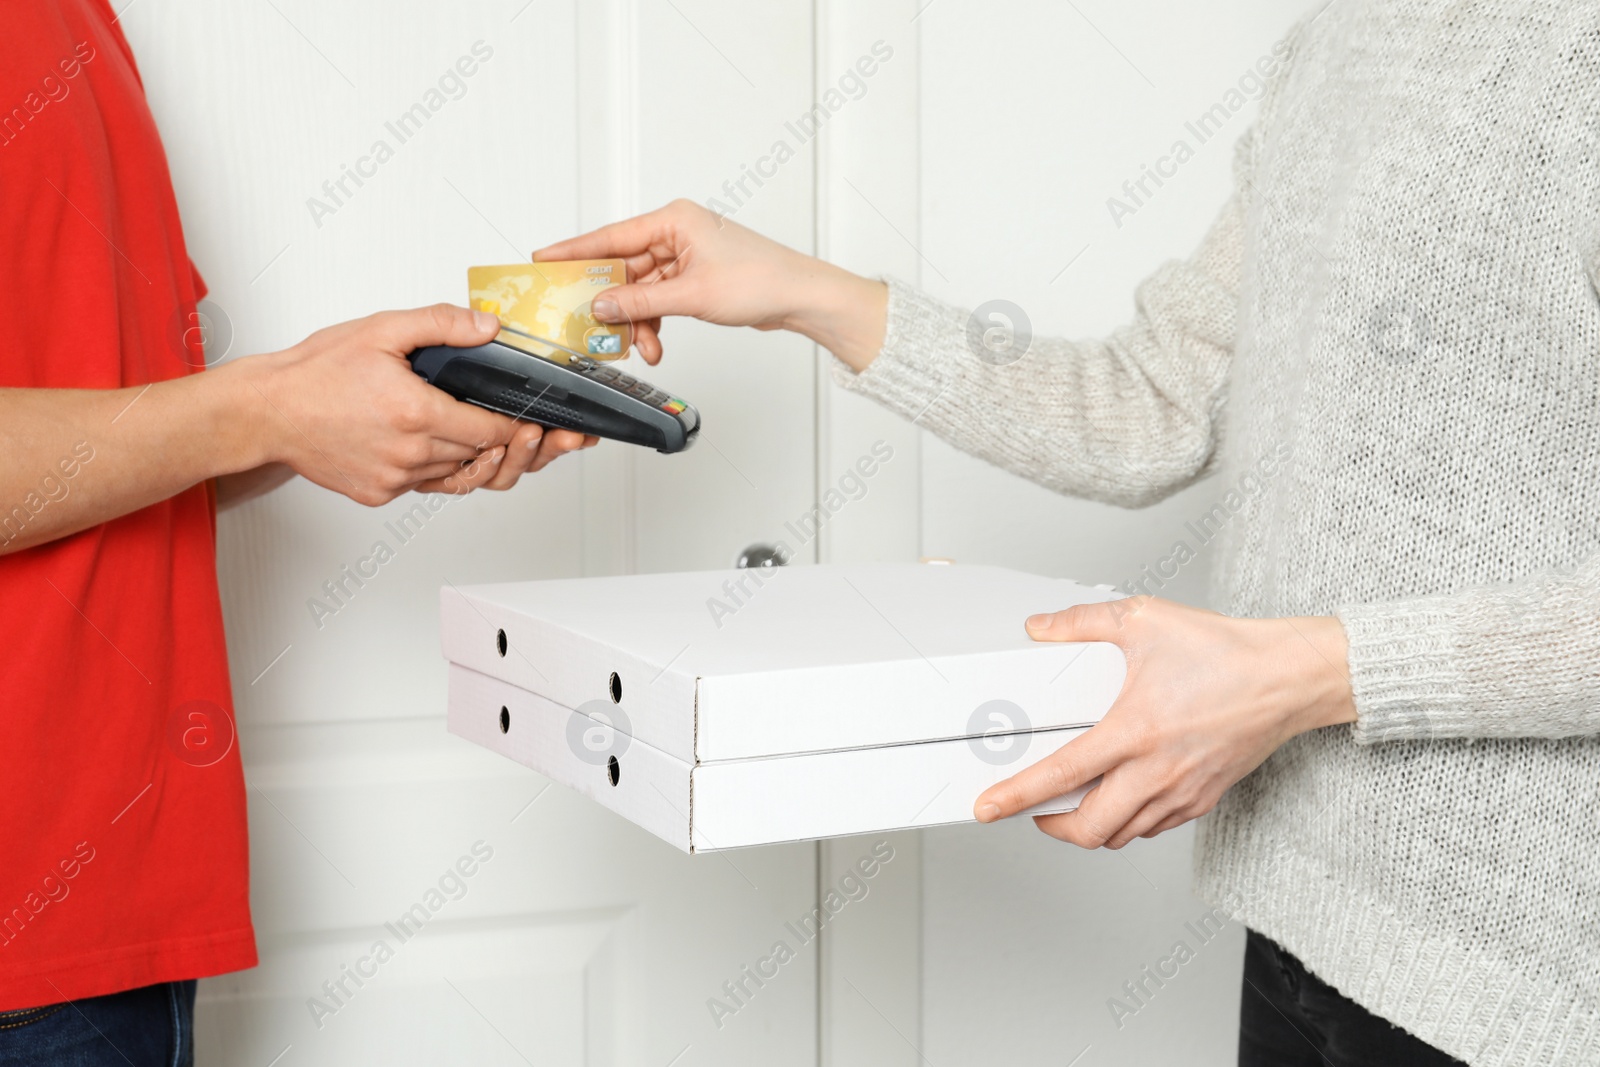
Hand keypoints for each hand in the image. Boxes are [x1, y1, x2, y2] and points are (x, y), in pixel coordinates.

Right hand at [240, 304, 592, 506]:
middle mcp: (410, 454)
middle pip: (484, 458)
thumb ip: (441, 324)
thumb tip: (489, 327)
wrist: (266, 412)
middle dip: (515, 446)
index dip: (523, 427)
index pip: (493, 431)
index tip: (539, 421)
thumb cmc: (316, 372)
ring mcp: (395, 479)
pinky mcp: (380, 494)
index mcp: (416, 414)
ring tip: (507, 443)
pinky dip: (446, 469)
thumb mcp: (381, 330)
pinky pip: (430, 486)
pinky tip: (453, 447)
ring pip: (461, 477)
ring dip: (483, 460)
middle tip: (545, 436)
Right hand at [533, 199, 888, 370]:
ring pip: (642, 290)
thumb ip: (641, 301)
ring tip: (641, 348)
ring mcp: (685, 256)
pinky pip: (660, 300)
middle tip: (588, 325)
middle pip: (624, 267)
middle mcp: (676, 233)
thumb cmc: (759, 281)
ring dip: (638, 321)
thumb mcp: (691, 295)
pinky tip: (655, 345)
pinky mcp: (695, 278)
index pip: (611, 237)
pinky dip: (655, 322)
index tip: (543, 260)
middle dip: (613, 302)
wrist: (799, 297)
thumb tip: (601, 305)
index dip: (574, 251)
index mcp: (673, 220)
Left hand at [973, 597, 1356, 848]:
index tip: (988, 806)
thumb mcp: (1144, 620)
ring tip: (1072, 804)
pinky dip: (1127, 823)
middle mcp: (1156, 771)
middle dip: (1051, 827)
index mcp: (1135, 730)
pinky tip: (1119, 798)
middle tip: (1033, 810)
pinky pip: (1153, 828)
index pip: (1062, 775)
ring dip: (1089, 828)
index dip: (1018, 796)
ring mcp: (1181, 791)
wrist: (1288, 677)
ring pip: (1121, 835)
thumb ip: (1082, 622)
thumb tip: (1040, 627)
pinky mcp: (1202, 799)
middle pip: (1088, 828)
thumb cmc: (1225, 651)